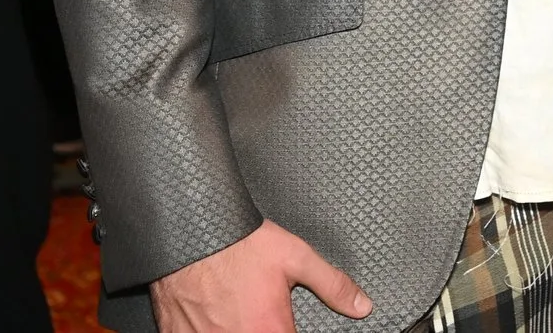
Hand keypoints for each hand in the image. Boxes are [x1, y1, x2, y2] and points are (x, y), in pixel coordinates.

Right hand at [150, 219, 370, 331]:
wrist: (191, 230)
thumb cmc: (240, 243)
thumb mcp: (296, 257)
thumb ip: (333, 285)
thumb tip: (362, 306)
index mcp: (269, 331)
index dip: (286, 330)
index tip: (282, 321)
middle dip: (262, 328)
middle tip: (257, 310)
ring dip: (235, 329)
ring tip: (237, 310)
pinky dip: (209, 330)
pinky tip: (214, 316)